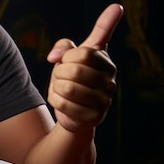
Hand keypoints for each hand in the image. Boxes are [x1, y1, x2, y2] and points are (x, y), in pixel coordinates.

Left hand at [46, 3, 122, 132]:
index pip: (84, 53)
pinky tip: (62, 100)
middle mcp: (110, 82)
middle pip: (75, 71)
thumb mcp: (66, 58)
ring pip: (68, 88)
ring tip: (62, 88)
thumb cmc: (70, 78)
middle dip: (59, 72)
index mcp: (106, 63)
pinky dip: (55, 100)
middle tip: (62, 77)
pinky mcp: (94, 117)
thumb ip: (63, 46)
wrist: (71, 109)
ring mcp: (104, 101)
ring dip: (57, 87)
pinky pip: (63, 104)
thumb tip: (53, 56)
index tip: (67, 60)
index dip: (67, 56)